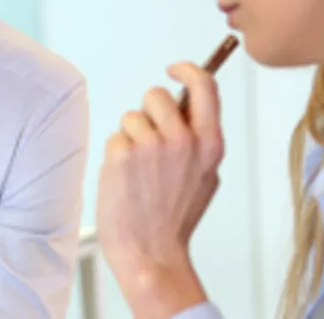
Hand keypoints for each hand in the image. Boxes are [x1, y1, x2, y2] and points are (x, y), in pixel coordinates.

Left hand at [96, 62, 224, 317]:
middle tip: (147, 142)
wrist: (150, 253)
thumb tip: (188, 111)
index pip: (204, 85)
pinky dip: (116, 155)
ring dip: (130, 137)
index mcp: (209, 144)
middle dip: (148, 112)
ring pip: (132, 117)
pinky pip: (115, 138)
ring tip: (137, 170)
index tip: (174, 69)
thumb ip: (200, 142)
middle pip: (156, 95)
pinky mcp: (122, 155)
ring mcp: (151, 147)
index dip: (187, 69)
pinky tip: (125, 179)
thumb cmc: (174, 220)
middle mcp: (183, 140)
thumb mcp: (205, 178)